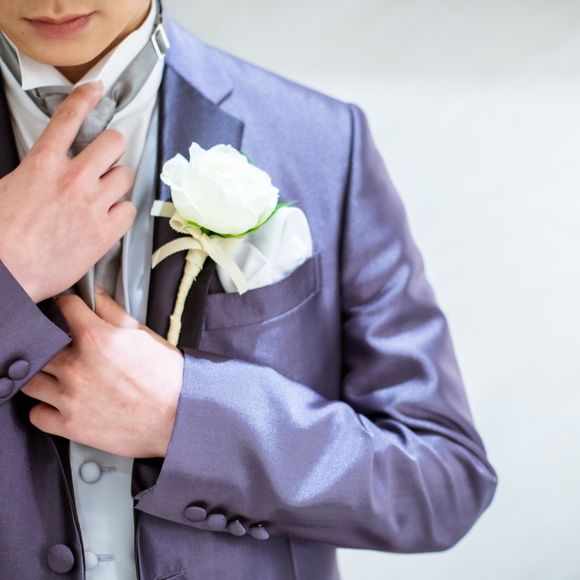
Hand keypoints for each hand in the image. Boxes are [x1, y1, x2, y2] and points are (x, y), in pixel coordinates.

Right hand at [0, 81, 136, 302]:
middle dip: (114, 146)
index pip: (69, 119)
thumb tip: (45, 168)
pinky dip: (122, 211)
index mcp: (43, 164)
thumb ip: (35, 172)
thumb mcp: (7, 188)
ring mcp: (93, 204)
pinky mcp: (105, 231)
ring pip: (126, 175)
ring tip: (107, 192)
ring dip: (118, 181)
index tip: (96, 89)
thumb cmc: (3, 234)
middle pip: (113, 143)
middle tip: (109, 157)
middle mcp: (73, 178)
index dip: (86, 99)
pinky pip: (129, 209)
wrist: (8, 271)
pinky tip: (110, 217)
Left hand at [20, 286, 183, 457]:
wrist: (180, 415)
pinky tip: (63, 403)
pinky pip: (37, 415)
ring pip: (31, 381)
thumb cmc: (167, 376)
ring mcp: (70, 398)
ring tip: (63, 378)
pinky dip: (47, 409)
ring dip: (45, 377)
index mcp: (96, 338)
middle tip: (70, 349)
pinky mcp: (70, 426)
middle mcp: (76, 366)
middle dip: (53, 344)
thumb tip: (94, 293)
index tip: (71, 311)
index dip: (69, 306)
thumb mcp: (143, 334)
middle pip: (41, 345)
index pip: (64, 307)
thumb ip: (113, 311)